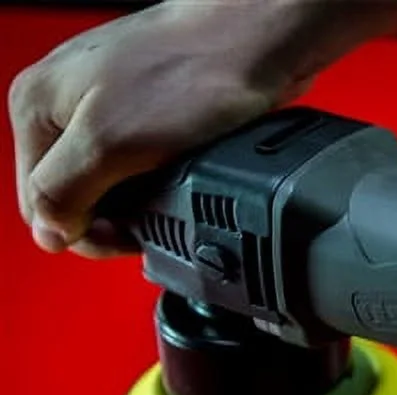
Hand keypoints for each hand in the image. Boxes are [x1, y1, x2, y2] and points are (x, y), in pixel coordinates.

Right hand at [7, 1, 314, 258]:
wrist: (251, 45)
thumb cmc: (187, 75)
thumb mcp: (107, 144)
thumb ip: (64, 191)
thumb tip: (49, 233)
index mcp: (36, 109)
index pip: (37, 206)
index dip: (81, 234)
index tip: (124, 237)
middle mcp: (62, 108)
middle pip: (69, 197)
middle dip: (107, 222)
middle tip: (147, 226)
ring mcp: (103, 111)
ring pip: (104, 187)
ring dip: (130, 209)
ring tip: (162, 207)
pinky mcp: (142, 118)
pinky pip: (134, 172)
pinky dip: (151, 190)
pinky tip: (169, 189)